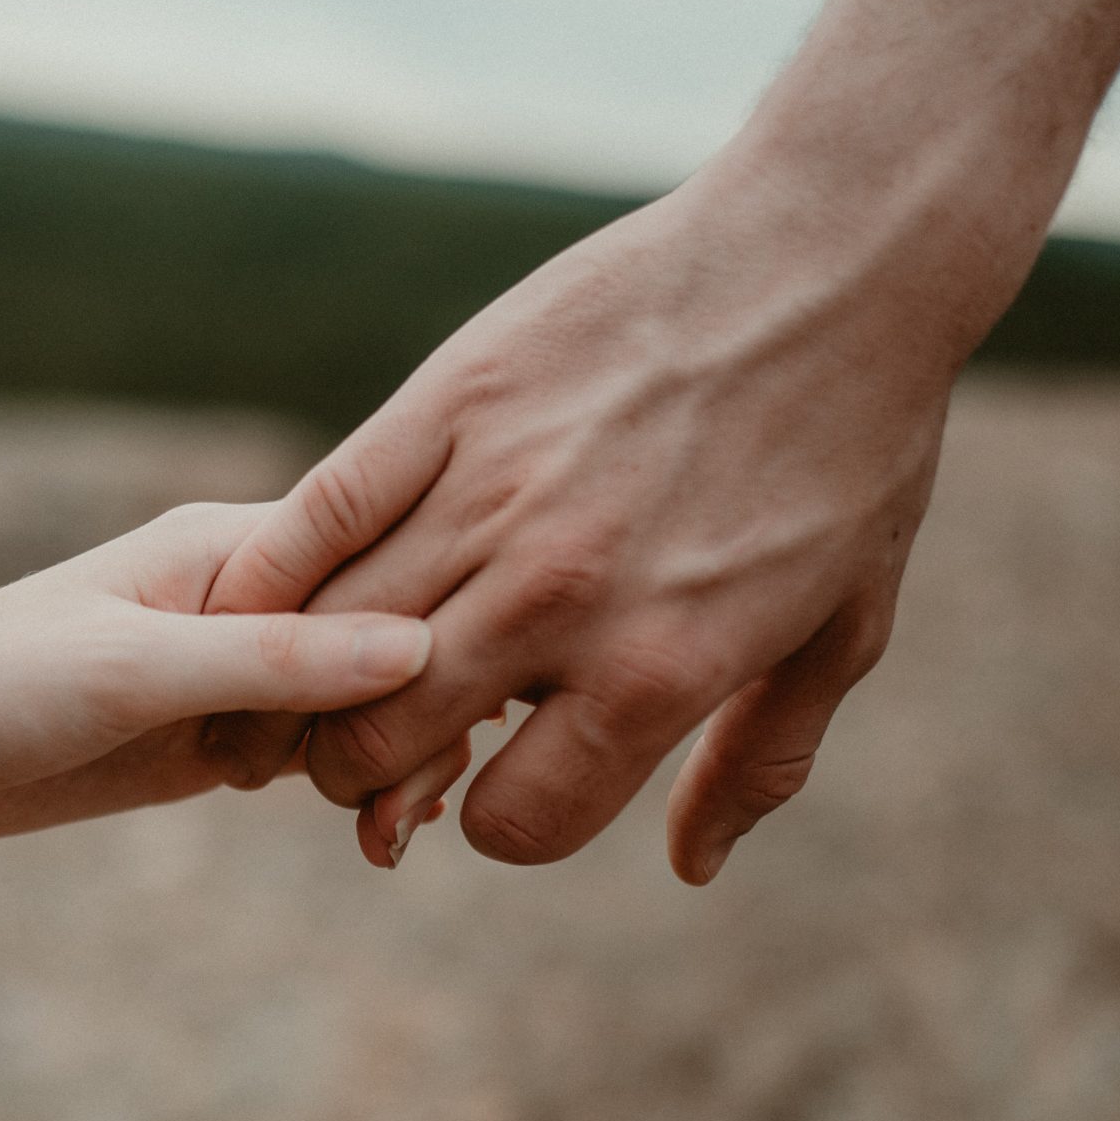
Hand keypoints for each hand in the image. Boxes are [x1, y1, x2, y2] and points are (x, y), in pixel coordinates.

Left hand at [0, 502, 432, 847]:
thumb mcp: (131, 672)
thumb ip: (270, 660)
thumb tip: (420, 645)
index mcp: (235, 546)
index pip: (386, 569)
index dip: (430, 643)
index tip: (437, 723)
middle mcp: (247, 598)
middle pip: (389, 645)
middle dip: (418, 720)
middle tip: (400, 814)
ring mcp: (230, 670)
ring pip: (363, 705)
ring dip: (388, 763)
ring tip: (385, 835)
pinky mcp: (210, 735)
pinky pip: (315, 750)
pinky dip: (350, 786)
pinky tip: (371, 837)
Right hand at [202, 143, 1031, 880]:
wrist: (833, 254)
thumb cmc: (854, 446)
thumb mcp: (844, 625)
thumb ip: (759, 759)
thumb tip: (690, 867)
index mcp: (659, 668)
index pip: (512, 820)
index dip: (499, 820)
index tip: (506, 780)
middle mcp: (561, 596)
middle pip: (381, 741)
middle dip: (365, 771)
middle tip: (381, 743)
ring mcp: (492, 494)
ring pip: (331, 636)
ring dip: (305, 680)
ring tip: (319, 678)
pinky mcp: (443, 403)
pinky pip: (316, 517)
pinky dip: (270, 575)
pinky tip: (265, 600)